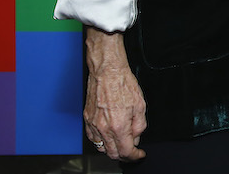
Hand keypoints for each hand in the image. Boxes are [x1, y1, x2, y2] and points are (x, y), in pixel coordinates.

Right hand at [83, 27, 146, 160]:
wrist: (107, 71)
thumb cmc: (123, 84)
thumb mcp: (140, 105)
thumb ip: (139, 125)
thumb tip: (136, 137)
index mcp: (119, 126)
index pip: (126, 151)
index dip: (134, 156)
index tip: (139, 155)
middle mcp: (103, 128)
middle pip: (112, 153)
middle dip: (124, 155)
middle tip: (132, 151)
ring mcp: (93, 124)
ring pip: (100, 147)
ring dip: (111, 149)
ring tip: (121, 143)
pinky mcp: (87, 119)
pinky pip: (92, 138)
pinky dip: (100, 141)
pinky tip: (108, 136)